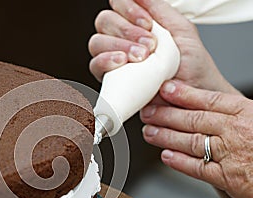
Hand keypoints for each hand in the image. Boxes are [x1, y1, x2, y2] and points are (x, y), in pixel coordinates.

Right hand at [88, 0, 237, 93]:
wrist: (192, 99)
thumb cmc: (192, 69)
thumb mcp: (182, 30)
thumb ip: (159, 9)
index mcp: (138, 26)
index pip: (118, 6)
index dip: (127, 9)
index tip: (147, 24)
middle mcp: (123, 41)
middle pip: (104, 21)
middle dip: (125, 30)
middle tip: (148, 45)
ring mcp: (114, 61)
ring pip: (97, 42)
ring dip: (117, 46)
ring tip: (140, 57)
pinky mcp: (110, 81)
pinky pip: (95, 65)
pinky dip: (106, 61)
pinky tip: (122, 63)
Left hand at [141, 80, 252, 197]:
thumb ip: (237, 114)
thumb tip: (211, 107)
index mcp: (247, 113)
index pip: (209, 100)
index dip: (184, 94)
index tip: (166, 89)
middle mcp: (236, 131)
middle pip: (194, 119)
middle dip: (166, 114)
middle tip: (148, 111)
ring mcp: (231, 155)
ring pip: (191, 141)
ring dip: (166, 136)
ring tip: (149, 132)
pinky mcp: (229, 179)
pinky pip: (198, 168)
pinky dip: (180, 162)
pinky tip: (166, 157)